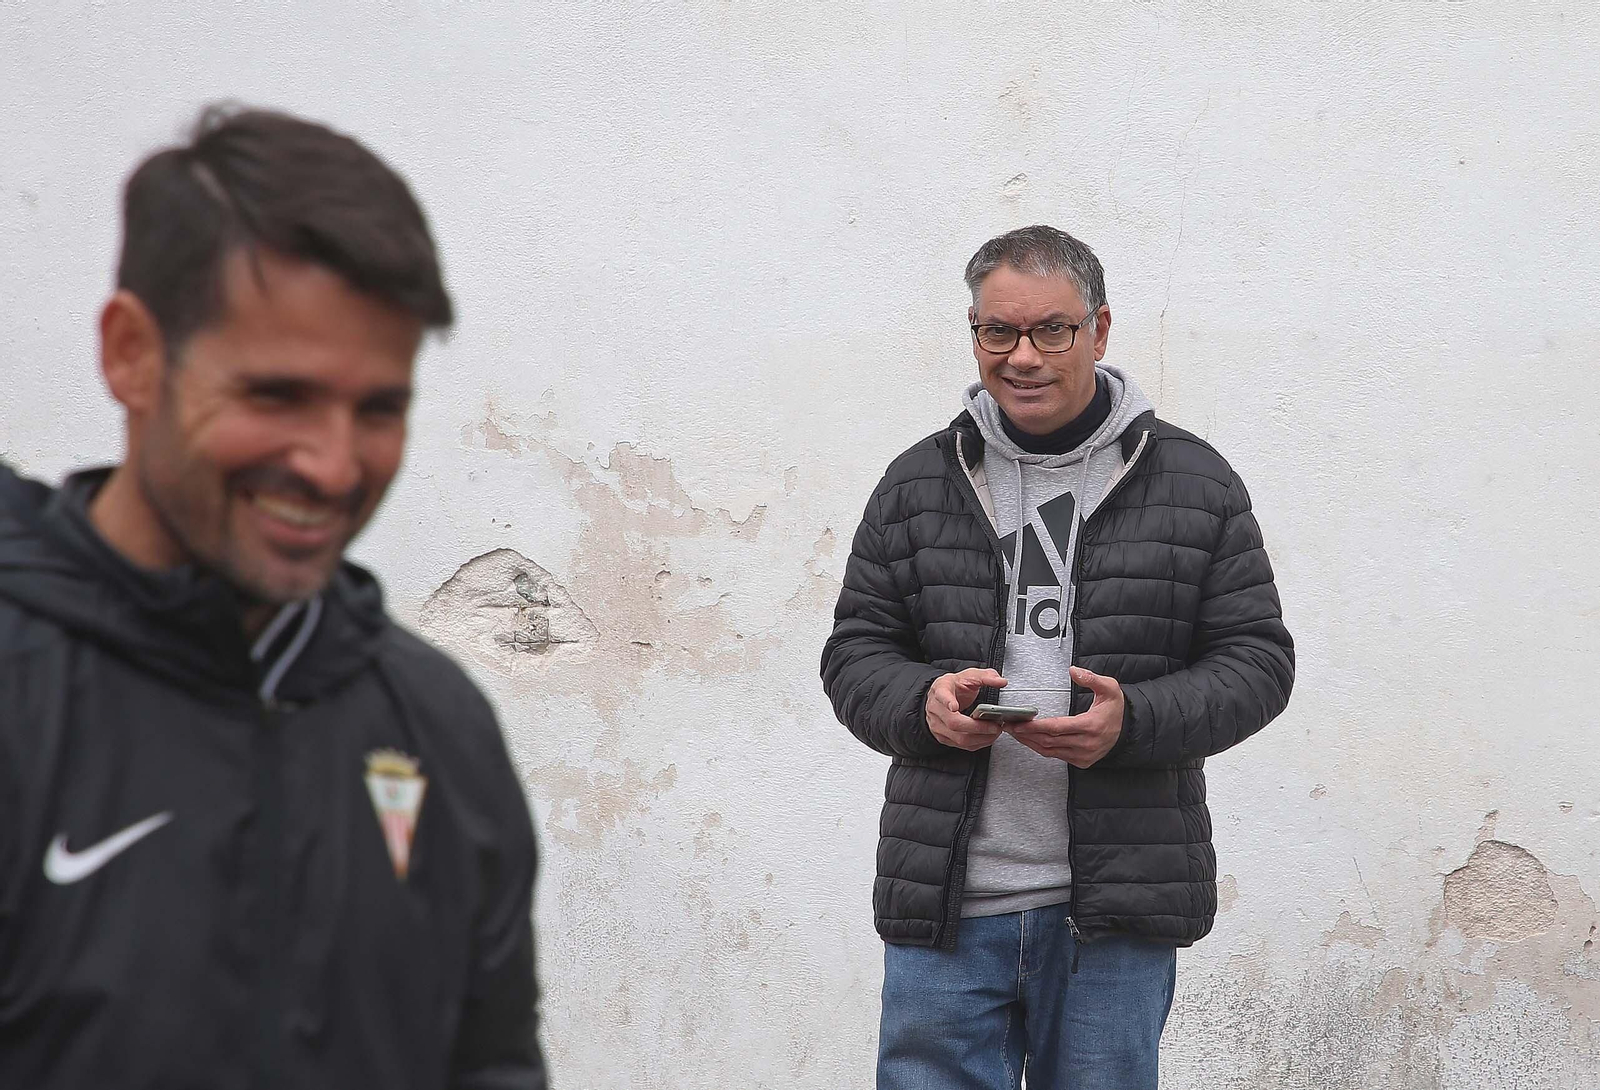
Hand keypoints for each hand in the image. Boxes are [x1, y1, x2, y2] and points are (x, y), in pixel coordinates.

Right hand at [925, 668, 1007, 750]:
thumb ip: (986, 676)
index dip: (947, 701)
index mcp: (941, 689)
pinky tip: (987, 737)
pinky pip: (961, 745)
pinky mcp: (943, 737)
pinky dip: (978, 743)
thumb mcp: (968, 675)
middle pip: (954, 723)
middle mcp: (936, 709)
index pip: (942, 695)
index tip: (954, 706)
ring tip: (995, 731)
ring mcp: (937, 725)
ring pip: (959, 738)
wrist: (940, 696)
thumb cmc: (954, 687)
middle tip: (995, 726)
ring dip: (980, 737)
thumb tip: (1001, 682)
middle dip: (978, 727)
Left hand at [1007, 666, 1123, 767]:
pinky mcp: (1081, 761)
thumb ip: (1091, 678)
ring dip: (1030, 742)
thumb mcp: (1110, 688)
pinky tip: (1031, 740)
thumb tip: (1074, 670)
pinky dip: (1041, 748)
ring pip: (1050, 751)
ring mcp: (1084, 755)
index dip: (1036, 727)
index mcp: (1091, 725)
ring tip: (1015, 732)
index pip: (1057, 728)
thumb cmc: (1115, 709)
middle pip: (1049, 741)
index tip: (1020, 723)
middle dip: (1027, 734)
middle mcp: (1087, 743)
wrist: (1128, 730)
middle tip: (1010, 726)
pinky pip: (1056, 756)